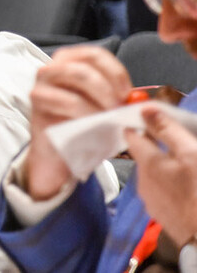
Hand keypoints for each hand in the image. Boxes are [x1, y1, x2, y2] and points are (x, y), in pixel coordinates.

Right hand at [23, 46, 132, 199]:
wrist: (59, 152)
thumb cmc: (83, 127)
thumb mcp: (103, 107)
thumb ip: (117, 97)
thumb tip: (137, 97)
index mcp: (70, 62)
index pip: (96, 55)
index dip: (116, 72)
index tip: (128, 93)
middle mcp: (54, 66)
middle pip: (87, 63)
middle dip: (109, 86)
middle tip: (119, 106)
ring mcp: (43, 81)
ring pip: (78, 76)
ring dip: (101, 97)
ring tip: (109, 116)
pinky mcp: (37, 99)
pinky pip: (69, 100)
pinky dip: (88, 112)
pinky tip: (95, 125)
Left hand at [125, 105, 196, 245]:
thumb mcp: (191, 153)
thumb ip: (167, 130)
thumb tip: (145, 108)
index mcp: (147, 163)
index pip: (132, 136)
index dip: (139, 124)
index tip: (147, 117)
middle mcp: (142, 181)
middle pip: (144, 156)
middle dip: (156, 147)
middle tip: (178, 144)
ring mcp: (151, 200)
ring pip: (153, 174)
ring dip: (164, 168)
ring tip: (186, 168)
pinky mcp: (161, 215)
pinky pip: (162, 192)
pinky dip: (170, 185)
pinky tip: (186, 188)